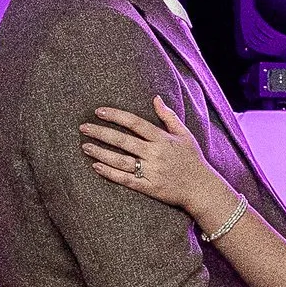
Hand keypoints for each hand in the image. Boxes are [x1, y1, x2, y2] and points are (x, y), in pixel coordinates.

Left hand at [82, 99, 228, 223]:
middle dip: (101, 133)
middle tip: (83, 128)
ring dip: (101, 153)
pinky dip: (110, 173)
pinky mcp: (149, 188)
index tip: (98, 112)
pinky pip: (126, 180)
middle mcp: (155, 154)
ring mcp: (152, 171)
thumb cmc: (193, 160)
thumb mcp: (184, 134)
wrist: (202, 188)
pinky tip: (96, 167)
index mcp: (162, 139)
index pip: (134, 123)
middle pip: (123, 140)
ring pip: (121, 160)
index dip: (115, 116)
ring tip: (85, 147)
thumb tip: (156, 98)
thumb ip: (169, 116)